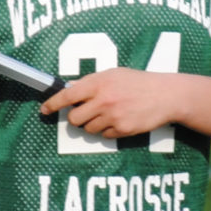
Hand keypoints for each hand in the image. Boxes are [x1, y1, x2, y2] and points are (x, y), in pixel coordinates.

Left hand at [40, 69, 186, 141]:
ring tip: (108, 114)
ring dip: (93, 124)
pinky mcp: (123, 130)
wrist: (166, 95)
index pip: (68, 96)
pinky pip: (104, 136)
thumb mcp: (114, 74)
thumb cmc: (139, 82)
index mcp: (99, 83)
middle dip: (76, 118)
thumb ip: (92, 83)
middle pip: (75, 119)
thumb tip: (72, 90)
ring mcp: (113, 116)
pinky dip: (108, 131)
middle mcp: (104, 100)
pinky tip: (120, 120)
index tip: (45, 110)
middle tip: (85, 113)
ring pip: (89, 129)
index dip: (53, 105)